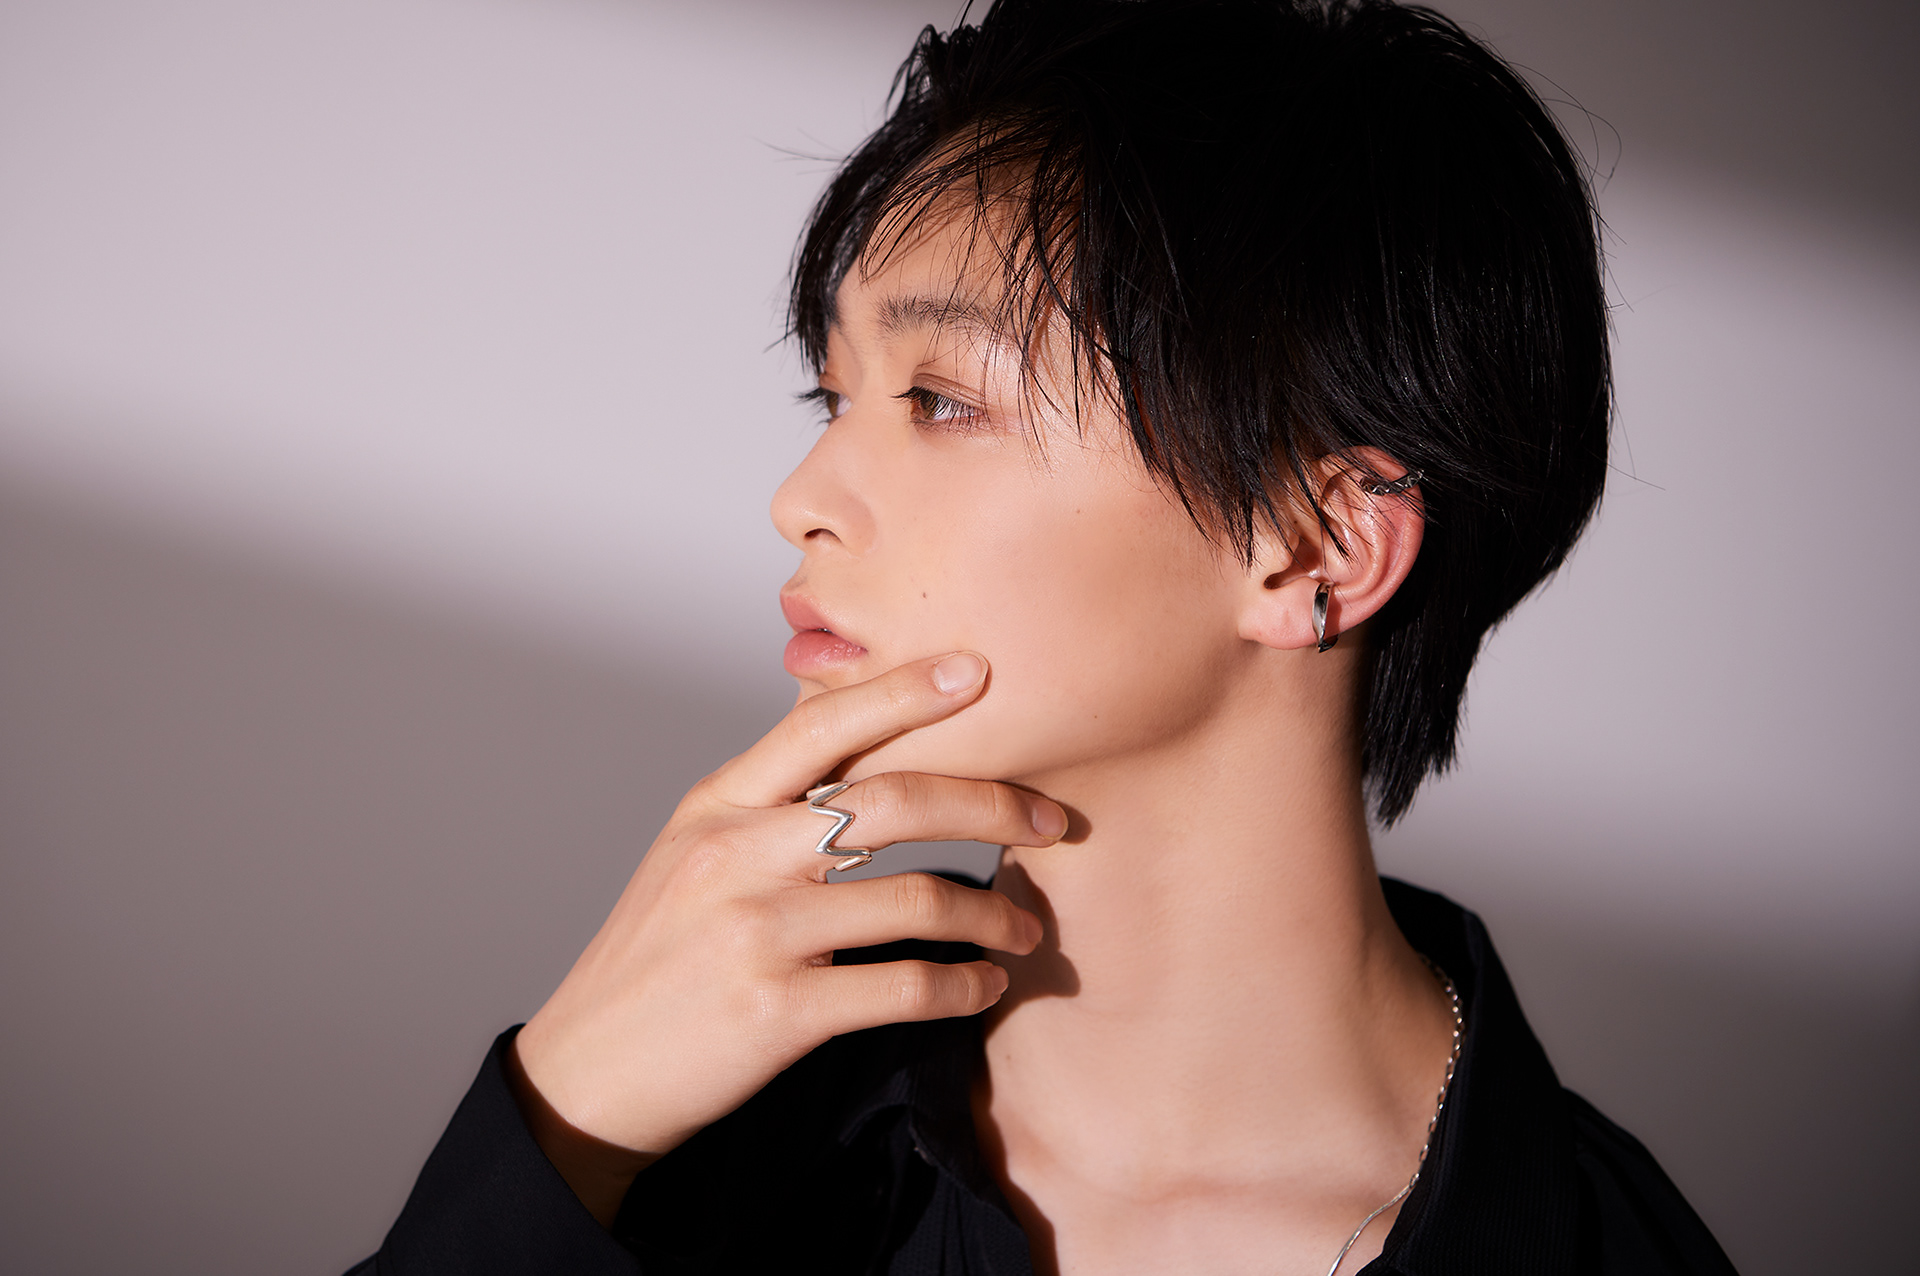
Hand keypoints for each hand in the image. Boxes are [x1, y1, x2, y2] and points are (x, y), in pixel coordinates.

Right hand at [509, 652, 1063, 1222]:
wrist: (590, 1072)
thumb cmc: (656, 955)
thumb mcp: (690, 851)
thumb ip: (766, 798)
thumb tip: (849, 730)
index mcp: (717, 804)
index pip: (825, 725)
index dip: (907, 692)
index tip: (979, 672)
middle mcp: (737, 853)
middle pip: (894, 800)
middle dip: (993, 804)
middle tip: (1054, 819)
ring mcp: (758, 931)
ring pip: (917, 899)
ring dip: (994, 913)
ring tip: (1027, 929)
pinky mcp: (779, 1010)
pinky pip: (904, 986)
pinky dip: (962, 986)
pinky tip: (985, 987)